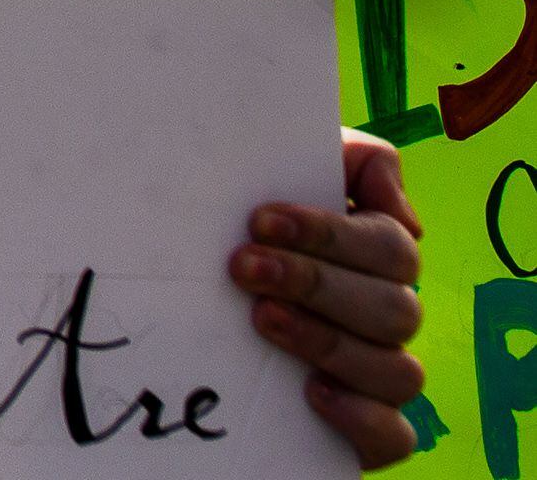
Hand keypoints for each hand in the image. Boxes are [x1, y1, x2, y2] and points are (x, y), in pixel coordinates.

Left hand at [228, 133, 425, 463]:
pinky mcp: (364, 426)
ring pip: (397, 371)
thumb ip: (353, 160)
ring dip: (328, 343)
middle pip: (393, 307)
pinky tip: (313, 392)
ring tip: (261, 318)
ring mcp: (378, 372)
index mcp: (379, 256)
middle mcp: (386, 316)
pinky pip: (394, 435)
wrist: (198, 286)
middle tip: (244, 267)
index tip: (260, 220)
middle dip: (316, 283)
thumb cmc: (250, 222)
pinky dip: (362, 417)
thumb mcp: (286, 168)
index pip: (389, 246)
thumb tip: (394, 199)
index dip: (330, 234)